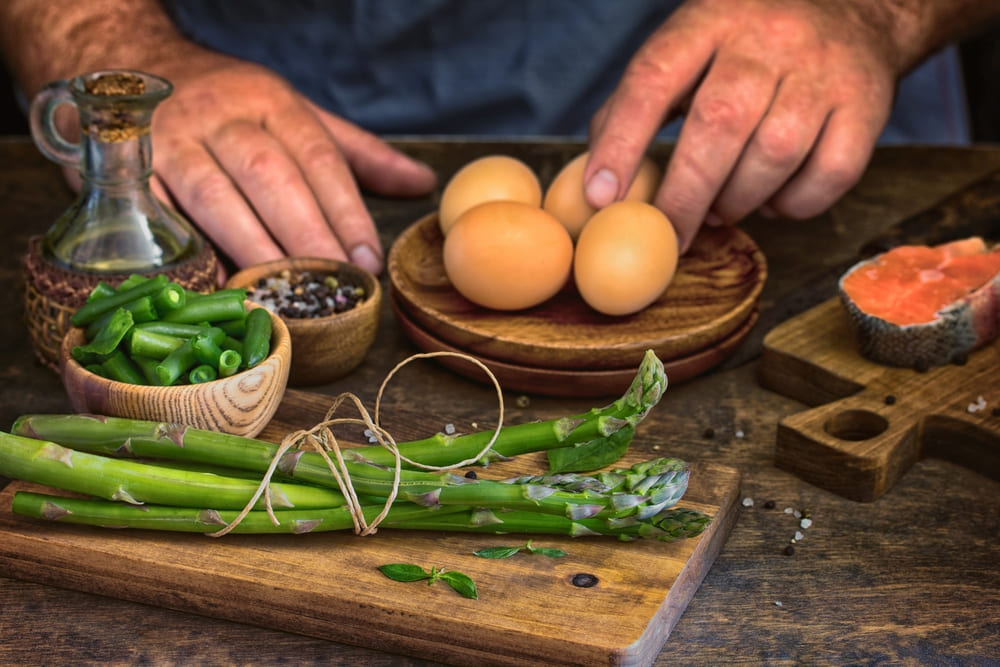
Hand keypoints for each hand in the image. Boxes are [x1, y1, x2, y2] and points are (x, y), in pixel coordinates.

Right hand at [149, 51, 436, 273]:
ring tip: (286, 291)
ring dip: (253, 247)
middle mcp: (221, 116)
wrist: (137, 63)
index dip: (345, 210)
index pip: (318, 157)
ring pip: (215, 195)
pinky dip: (189, 251)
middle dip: (306, 234)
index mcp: (271, 101)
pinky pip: (161, 213)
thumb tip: (421, 182)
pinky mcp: (131, 170)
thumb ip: (357, 153)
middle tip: (333, 281)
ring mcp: (172, 140)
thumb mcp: (298, 114)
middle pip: (270, 175)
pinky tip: (220, 286)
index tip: (368, 258)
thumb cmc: (234, 105)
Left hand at [585, 0, 901, 251]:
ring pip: (775, 153)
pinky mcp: (866, 103)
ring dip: (739, 200)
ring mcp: (822, 69)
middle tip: (668, 236)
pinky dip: (796, 204)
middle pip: (719, 124)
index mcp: (708, 20)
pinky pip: (830, 173)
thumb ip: (634, 107)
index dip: (622, 143)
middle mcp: (768, 38)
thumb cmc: (746, 47)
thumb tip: (597, 182)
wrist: (853, 11)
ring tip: (721, 209)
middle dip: (684, 195)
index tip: (601, 198)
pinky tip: (775, 201)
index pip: (653, 79)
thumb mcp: (687, 52)